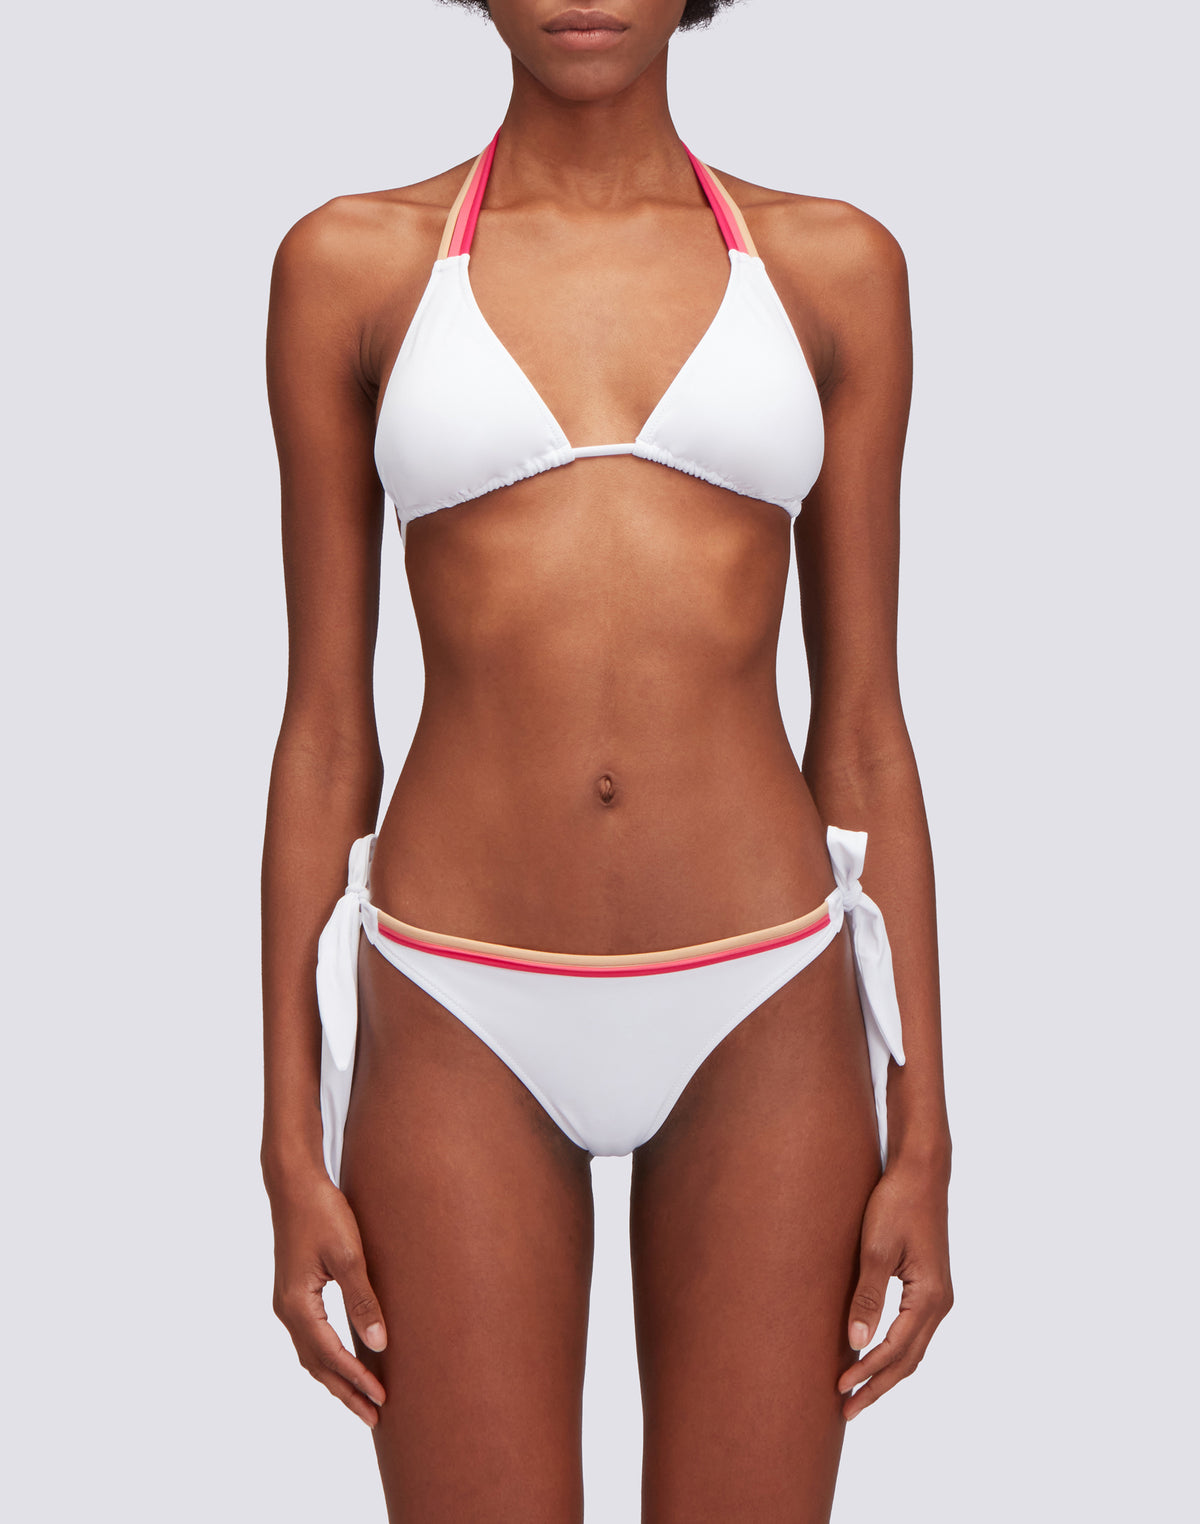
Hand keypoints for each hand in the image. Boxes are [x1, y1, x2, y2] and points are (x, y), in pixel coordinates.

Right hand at [267, 1167, 388, 1426]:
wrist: (293, 1183)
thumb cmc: (322, 1212)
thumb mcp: (348, 1254)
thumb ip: (362, 1300)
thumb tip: (379, 1343)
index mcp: (298, 1305)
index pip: (331, 1356)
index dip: (357, 1380)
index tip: (382, 1399)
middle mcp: (287, 1310)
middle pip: (317, 1365)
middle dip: (345, 1392)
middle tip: (374, 1416)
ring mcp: (287, 1302)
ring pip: (311, 1354)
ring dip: (336, 1377)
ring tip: (361, 1397)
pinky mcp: (294, 1292)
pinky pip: (310, 1337)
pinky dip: (327, 1356)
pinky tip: (345, 1358)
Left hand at [838, 1151, 952, 1419]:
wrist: (920, 1172)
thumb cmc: (896, 1204)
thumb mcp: (876, 1249)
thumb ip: (867, 1296)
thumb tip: (856, 1343)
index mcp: (930, 1298)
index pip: (897, 1350)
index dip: (868, 1373)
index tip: (839, 1389)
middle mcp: (940, 1303)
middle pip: (909, 1359)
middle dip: (877, 1386)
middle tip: (845, 1410)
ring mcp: (936, 1296)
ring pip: (912, 1348)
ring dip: (885, 1372)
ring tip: (855, 1391)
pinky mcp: (927, 1286)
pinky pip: (911, 1330)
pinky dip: (892, 1350)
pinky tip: (870, 1354)